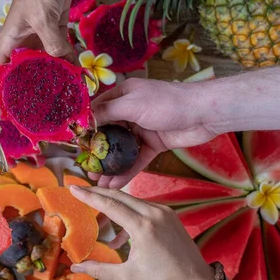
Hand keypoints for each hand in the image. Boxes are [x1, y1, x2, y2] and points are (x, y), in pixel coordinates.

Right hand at [0, 0, 74, 109]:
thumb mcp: (43, 18)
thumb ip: (53, 43)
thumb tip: (63, 64)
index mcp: (8, 45)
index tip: (4, 113)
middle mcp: (20, 48)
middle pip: (18, 77)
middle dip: (25, 95)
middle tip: (37, 114)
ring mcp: (37, 42)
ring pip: (41, 69)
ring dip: (50, 82)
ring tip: (60, 101)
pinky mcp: (54, 35)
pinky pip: (59, 56)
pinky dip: (67, 67)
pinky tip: (77, 79)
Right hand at [69, 186, 213, 279]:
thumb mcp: (127, 277)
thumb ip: (99, 269)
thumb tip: (74, 268)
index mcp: (143, 227)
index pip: (110, 204)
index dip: (89, 196)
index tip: (73, 188)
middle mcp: (154, 213)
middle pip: (119, 196)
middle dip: (98, 192)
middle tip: (80, 190)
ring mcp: (163, 211)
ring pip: (131, 200)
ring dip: (112, 204)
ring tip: (96, 213)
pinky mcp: (169, 214)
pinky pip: (142, 207)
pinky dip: (127, 213)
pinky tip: (120, 234)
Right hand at [90, 78, 216, 188]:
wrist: (204, 114)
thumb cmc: (167, 102)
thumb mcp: (132, 104)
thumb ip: (107, 112)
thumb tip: (83, 118)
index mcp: (122, 96)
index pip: (97, 111)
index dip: (86, 127)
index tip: (75, 145)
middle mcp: (129, 111)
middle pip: (108, 133)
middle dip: (97, 152)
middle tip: (86, 169)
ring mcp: (142, 129)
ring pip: (121, 150)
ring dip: (110, 166)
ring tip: (98, 182)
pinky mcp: (153, 144)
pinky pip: (136, 159)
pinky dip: (127, 171)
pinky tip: (116, 183)